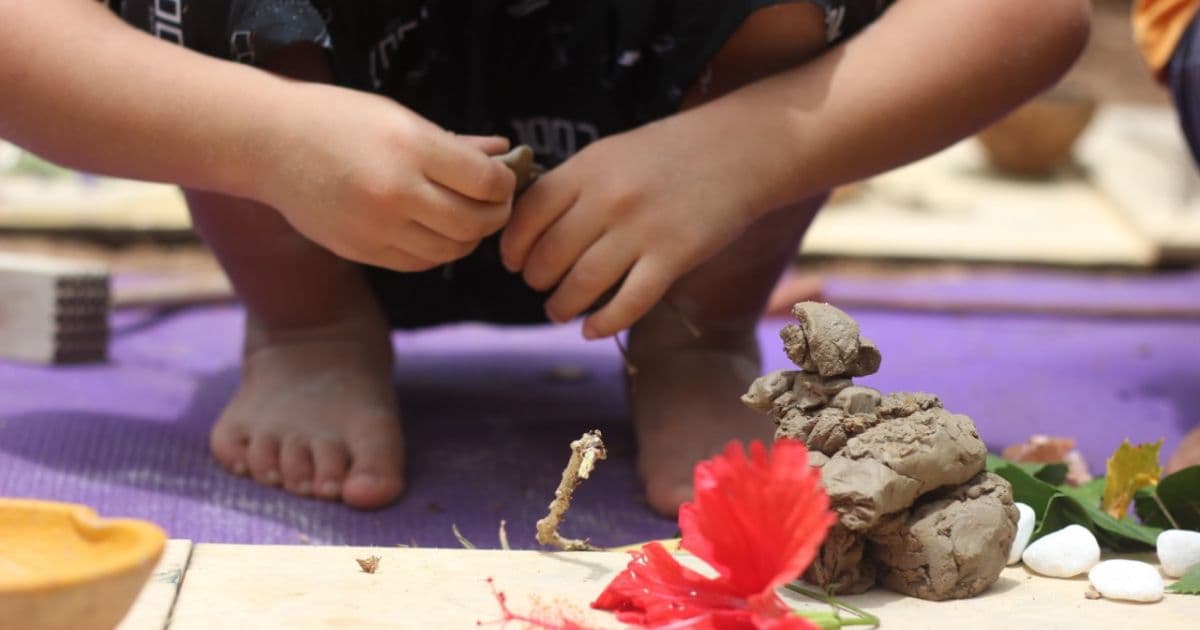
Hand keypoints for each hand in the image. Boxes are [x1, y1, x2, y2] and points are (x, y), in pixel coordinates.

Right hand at [254, 81, 515, 270]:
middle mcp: (397, 192)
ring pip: (451, 249)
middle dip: (495, 215)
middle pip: (475, 222)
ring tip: (465, 217)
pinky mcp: (362, 251)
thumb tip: (503, 151)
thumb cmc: (336, 119)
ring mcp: (378, 227)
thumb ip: (454, 142)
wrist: (268, 143)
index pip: (486, 182)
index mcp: (411, 148)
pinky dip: (437, 251)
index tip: (503, 178)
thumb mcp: (398, 117)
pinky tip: (434, 231)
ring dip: (469, 237)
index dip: (505, 184)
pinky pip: (419, 262)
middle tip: (494, 204)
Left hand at [500, 114, 765, 338]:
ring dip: (561, 306)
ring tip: (558, 311)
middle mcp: (609, 199)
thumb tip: (529, 225)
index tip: (513, 262)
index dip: (513, 246)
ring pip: (582, 284)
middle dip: (536, 280)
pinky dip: (604, 323)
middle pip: (549, 255)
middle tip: (539, 288)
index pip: (528, 216)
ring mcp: (642, 229)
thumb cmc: (671, 152)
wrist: (740, 148)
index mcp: (587, 168)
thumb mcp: (612, 153)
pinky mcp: (674, 257)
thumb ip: (574, 185)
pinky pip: (629, 303)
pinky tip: (592, 330)